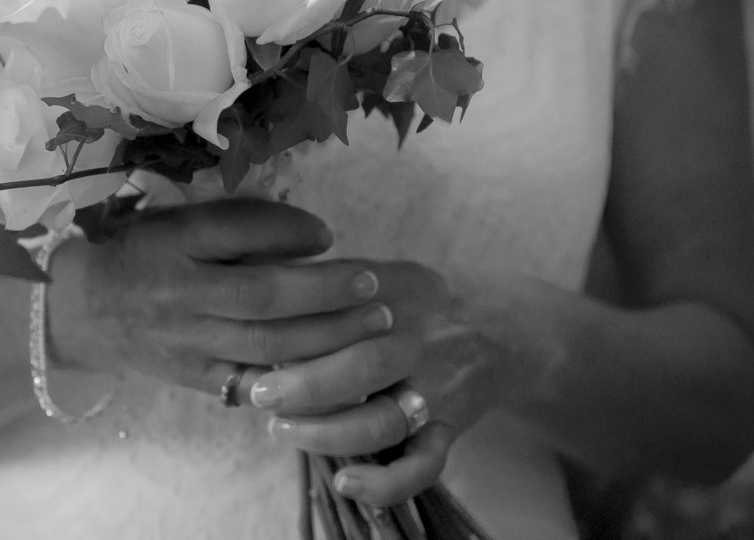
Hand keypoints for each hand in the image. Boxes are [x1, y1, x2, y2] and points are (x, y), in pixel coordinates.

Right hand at [44, 199, 394, 402]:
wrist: (83, 309)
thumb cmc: (142, 249)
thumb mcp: (179, 219)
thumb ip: (240, 222)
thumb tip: (315, 237)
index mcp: (175, 242)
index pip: (236, 229)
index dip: (289, 231)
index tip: (330, 234)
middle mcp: (180, 293)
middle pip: (262, 295)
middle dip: (327, 293)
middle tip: (375, 285)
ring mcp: (187, 342)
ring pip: (266, 346)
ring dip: (328, 336)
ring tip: (372, 324)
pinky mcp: (194, 378)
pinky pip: (252, 385)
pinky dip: (298, 380)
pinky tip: (338, 371)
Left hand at [251, 260, 557, 503]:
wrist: (500, 328)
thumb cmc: (418, 301)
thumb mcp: (383, 272)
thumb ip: (330, 280)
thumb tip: (259, 280)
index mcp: (396, 297)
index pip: (343, 312)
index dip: (295, 328)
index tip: (253, 340)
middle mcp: (419, 342)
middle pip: (363, 367)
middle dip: (305, 386)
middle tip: (259, 393)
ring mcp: (436, 390)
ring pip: (383, 422)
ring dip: (326, 433)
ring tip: (281, 431)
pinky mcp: (448, 429)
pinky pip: (424, 465)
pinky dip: (386, 482)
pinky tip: (345, 482)